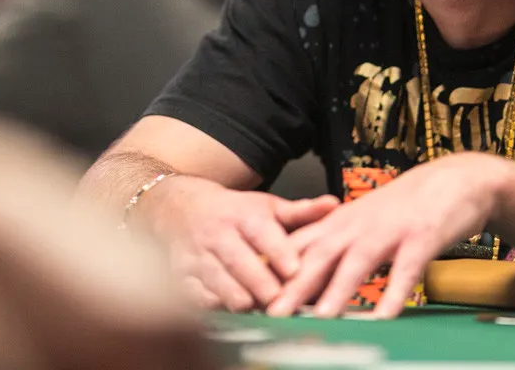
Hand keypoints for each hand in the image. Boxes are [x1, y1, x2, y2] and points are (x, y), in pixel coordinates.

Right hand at [139, 174, 339, 311]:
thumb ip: (301, 211)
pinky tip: (234, 309)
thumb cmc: (234, 212)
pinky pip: (200, 299)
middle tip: (283, 301)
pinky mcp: (181, 276)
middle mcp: (219, 235)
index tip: (295, 271)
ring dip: (244, 301)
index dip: (279, 254)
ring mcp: (198, 257)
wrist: (180, 208)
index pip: (263, 234)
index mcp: (244, 215)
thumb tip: (334, 205)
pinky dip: (218, 307)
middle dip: (264, 287)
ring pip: (222, 286)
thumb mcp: (266, 206)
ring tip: (262, 308)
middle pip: (243, 265)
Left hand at [268, 152, 503, 319]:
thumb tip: (301, 284)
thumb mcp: (361, 222)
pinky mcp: (421, 239)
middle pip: (318, 257)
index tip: (250, 297)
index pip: (297, 248)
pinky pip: (406, 270)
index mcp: (339, 223)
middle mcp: (358, 226)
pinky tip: (386, 316)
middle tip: (272, 315)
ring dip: (337, 291)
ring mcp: (389, 232)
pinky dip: (394, 293)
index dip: (273, 272)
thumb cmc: (405, 206)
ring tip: (320, 319)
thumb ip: (333, 249)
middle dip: (293, 287)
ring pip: (357, 263)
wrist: (455, 178)